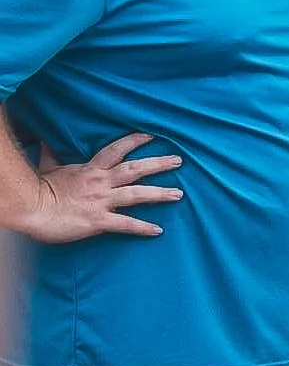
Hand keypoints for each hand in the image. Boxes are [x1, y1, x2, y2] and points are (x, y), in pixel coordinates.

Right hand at [18, 133, 182, 243]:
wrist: (31, 210)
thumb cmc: (38, 190)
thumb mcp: (47, 168)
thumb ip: (52, 155)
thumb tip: (45, 142)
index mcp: (90, 169)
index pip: (116, 150)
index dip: (134, 141)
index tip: (152, 135)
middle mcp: (100, 182)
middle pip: (135, 169)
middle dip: (158, 164)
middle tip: (179, 161)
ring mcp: (101, 201)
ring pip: (137, 195)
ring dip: (160, 194)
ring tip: (178, 194)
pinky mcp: (98, 220)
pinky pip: (125, 224)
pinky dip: (142, 228)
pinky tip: (158, 230)